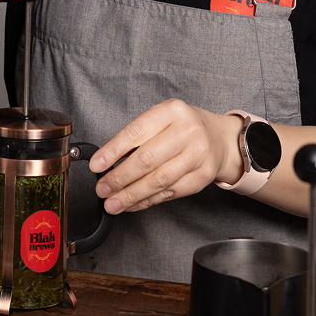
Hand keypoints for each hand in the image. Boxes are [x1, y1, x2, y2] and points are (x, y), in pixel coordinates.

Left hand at [88, 99, 244, 214]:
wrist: (218, 138)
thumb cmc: (182, 127)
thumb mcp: (161, 119)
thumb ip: (137, 137)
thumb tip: (106, 162)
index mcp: (172, 111)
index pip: (136, 132)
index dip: (113, 151)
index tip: (96, 165)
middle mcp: (188, 131)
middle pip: (147, 159)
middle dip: (119, 178)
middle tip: (102, 188)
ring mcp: (198, 155)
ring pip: (158, 180)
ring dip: (131, 194)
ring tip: (113, 202)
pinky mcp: (202, 177)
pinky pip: (170, 193)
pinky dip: (147, 201)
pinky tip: (132, 203)